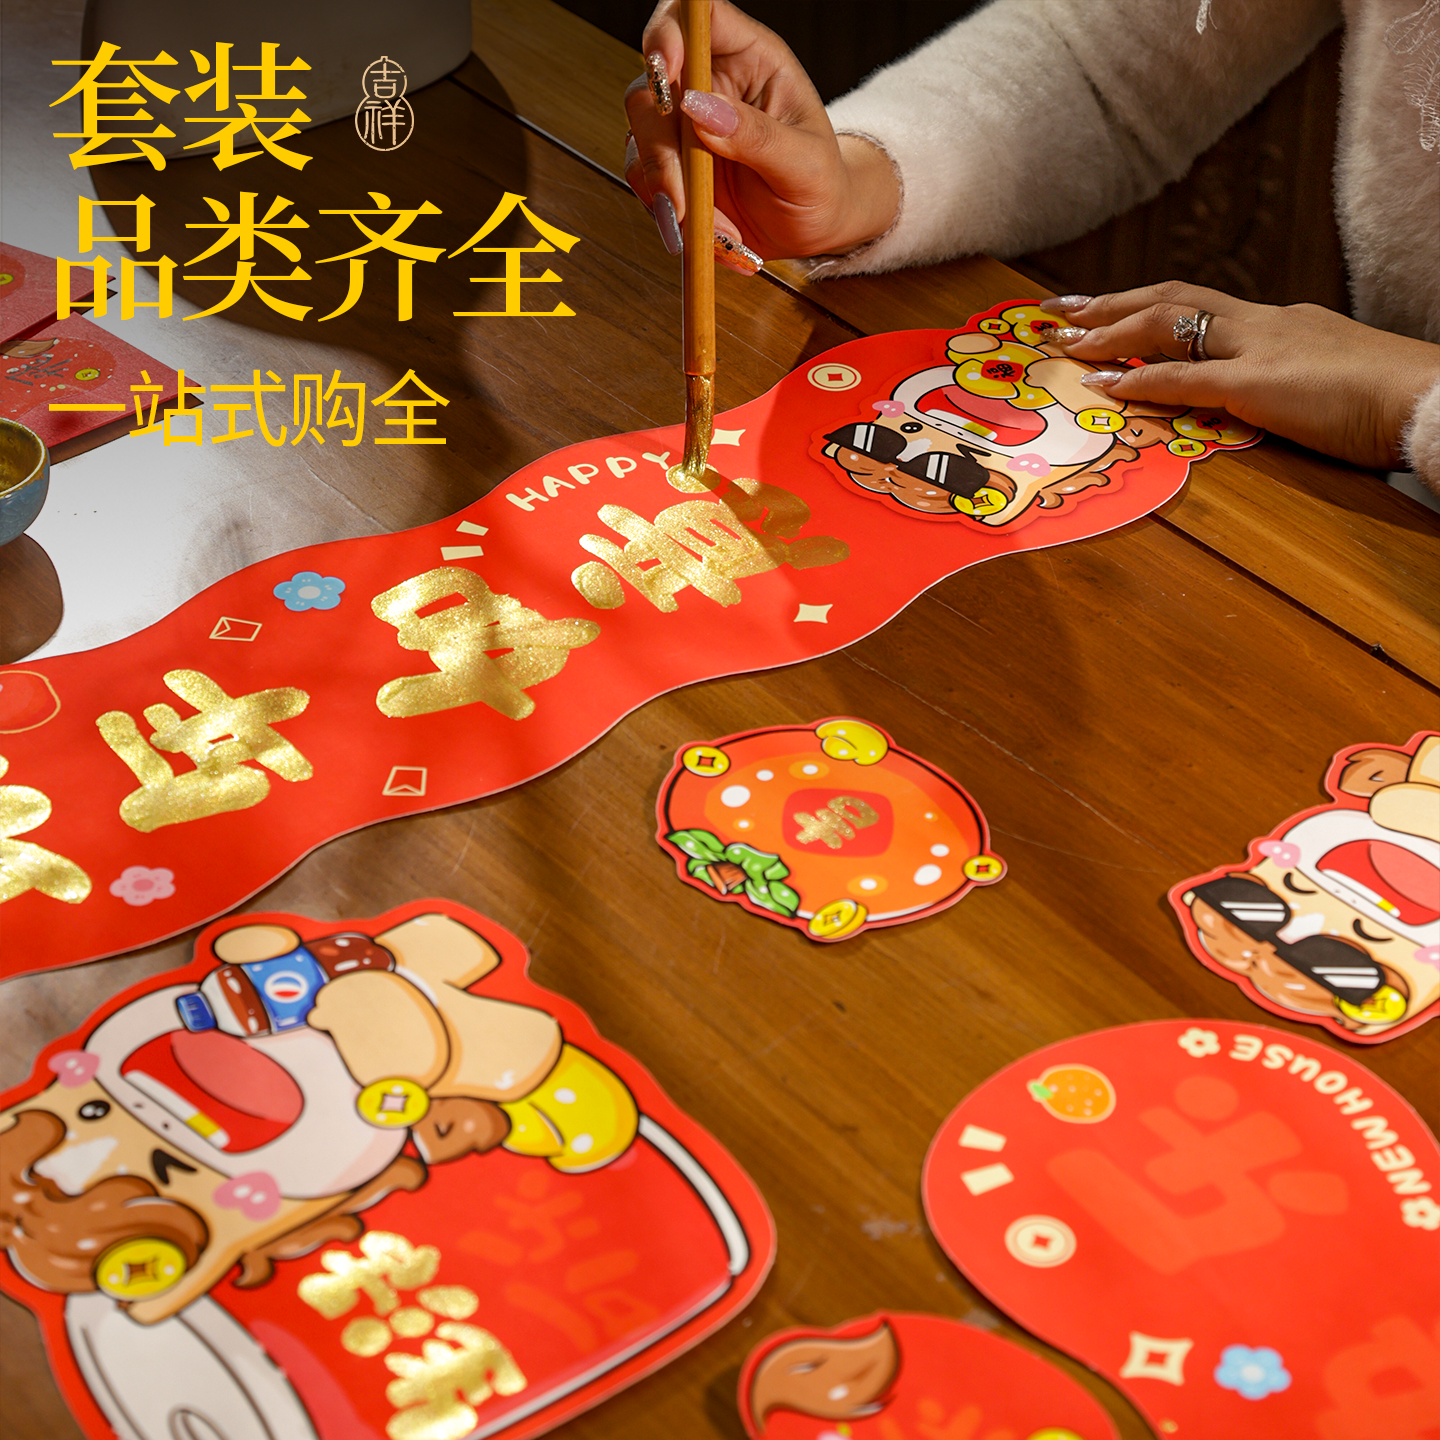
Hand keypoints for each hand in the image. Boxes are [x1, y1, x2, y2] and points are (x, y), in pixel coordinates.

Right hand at [624, 0, 898, 266]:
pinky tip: (712, 238)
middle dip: (660, 148)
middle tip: (682, 200)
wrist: (815, 227)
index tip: (666, 72)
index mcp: (749, 58)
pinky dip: (672, 217)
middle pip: (651, 89)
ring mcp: (684, 129)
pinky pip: (648, 185)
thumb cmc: (821, 184)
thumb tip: (699, 110)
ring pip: (640, 141)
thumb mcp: (805, 163)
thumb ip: (756, 135)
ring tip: (710, 232)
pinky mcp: (673, 170)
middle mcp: (708, 86)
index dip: (669, 34)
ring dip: (665, 192)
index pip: (697, 18)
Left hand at [1048, 282, 1439, 469]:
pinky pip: (1183, 378)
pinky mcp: (1258, 384)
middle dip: (1110, 303)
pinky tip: (1101, 382)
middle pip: (1171, 300)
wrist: (1430, 399)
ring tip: (1065, 340)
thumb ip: (1291, 385)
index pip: (1199, 305)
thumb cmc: (1392, 399)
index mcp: (1281, 323)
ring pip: (1168, 326)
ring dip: (1109, 332)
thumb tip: (1269, 397)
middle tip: (1060, 309)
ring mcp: (1259, 349)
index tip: (1103, 309)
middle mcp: (1264, 324)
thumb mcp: (1330, 383)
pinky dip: (1137, 379)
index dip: (1145, 306)